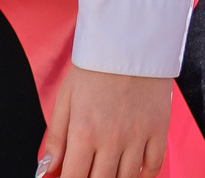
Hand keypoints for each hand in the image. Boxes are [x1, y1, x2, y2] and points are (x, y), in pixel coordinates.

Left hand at [37, 64, 176, 177]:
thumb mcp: (66, 98)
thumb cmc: (95, 67)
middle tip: (91, 172)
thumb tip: (46, 170)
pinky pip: (155, 165)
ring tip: (110, 172)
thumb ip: (55, 138)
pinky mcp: (159, 128)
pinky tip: (136, 173)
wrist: (130, 39)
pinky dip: (146, 175)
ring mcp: (137, 135)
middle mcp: (111, 138)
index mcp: (84, 132)